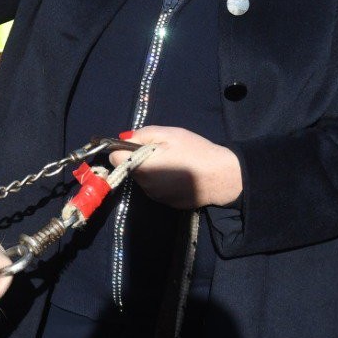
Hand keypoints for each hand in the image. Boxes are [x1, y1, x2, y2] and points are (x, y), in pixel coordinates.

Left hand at [108, 126, 242, 208]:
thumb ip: (142, 134)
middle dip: (138, 159)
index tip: (135, 144)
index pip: (114, 158)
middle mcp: (144, 186)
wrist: (222, 177)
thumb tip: (124, 139)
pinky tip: (178, 175)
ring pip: (143, 179)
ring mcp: (156, 197)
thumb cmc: (195, 152)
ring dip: (150, 170)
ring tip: (173, 162)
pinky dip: (161, 181)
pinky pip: (156, 189)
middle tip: (161, 151)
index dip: (122, 149)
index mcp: (141, 167)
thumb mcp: (169, 134)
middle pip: (129, 169)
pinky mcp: (167, 203)